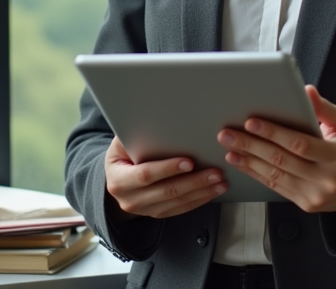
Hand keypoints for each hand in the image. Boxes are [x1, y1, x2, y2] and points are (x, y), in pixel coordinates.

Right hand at [103, 136, 227, 219]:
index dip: (168, 169)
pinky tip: (212, 191)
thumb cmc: (122, 155)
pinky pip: (180, 209)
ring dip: (201, 192)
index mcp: (119, 180)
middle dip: (194, 182)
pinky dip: (199, 200)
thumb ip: (137, 136)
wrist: (115, 178)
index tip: (190, 162)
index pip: (146, 175)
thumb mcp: (121, 144)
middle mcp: (130, 199)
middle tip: (215, 172)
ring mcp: (144, 210)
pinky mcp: (157, 214)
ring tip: (220, 181)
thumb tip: (161, 122)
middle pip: (167, 191)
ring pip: (177, 203)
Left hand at [217, 85, 335, 214]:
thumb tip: (306, 92)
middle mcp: (327, 179)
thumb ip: (325, 109)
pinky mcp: (304, 203)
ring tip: (229, 146)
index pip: (300, 144)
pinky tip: (241, 161)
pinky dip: (254, 173)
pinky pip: (275, 186)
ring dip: (248, 159)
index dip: (274, 133)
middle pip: (282, 160)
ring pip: (274, 175)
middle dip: (251, 144)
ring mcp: (315, 195)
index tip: (252, 121)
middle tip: (228, 132)